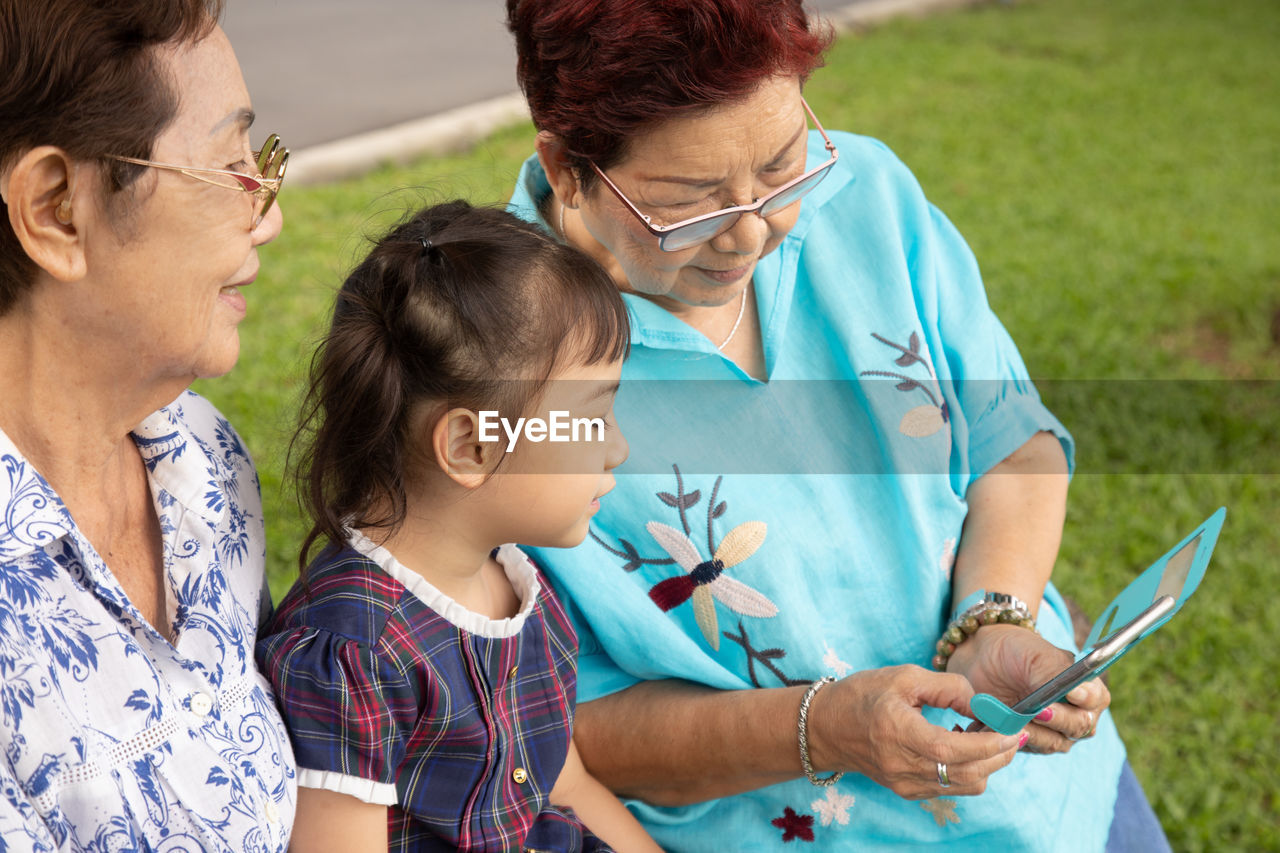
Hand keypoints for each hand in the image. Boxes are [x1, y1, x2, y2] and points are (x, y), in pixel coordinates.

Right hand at [805, 665, 1021, 798]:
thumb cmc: (863, 695)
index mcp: (897, 731)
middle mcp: (901, 764)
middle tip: (1012, 733)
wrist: (826, 727)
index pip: (951, 749)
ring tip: (988, 737)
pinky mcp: (907, 791)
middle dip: (999, 756)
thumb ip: (949, 688)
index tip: (1011, 730)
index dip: (987, 744)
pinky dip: (968, 770)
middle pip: (965, 773)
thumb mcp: (904, 676)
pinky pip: (950, 788)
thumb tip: (985, 706)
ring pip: (964, 785)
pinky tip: (963, 746)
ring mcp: (904, 783)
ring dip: (987, 764)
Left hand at [946, 624, 1109, 752]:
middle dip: (1058, 719)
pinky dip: (1018, 738)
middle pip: (1080, 727)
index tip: (1071, 693)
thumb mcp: (1036, 655)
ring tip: (1016, 718)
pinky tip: (1005, 726)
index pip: (1095, 699)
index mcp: (1085, 687)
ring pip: (1056, 742)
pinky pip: (1031, 747)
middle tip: (1037, 710)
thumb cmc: (1016, 651)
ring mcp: (1056, 731)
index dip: (1086, 699)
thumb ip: (1057, 673)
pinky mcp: (1034, 742)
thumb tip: (1078, 690)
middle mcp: (1077, 713)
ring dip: (1036, 731)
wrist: (982, 659)